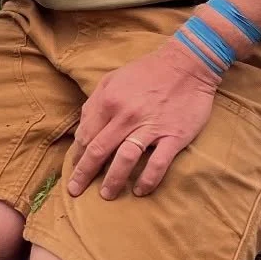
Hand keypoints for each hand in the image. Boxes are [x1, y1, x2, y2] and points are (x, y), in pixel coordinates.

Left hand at [68, 40, 220, 199]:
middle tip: (75, 191)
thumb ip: (95, 102)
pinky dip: (147, 180)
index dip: (77, 155)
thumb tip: (82, 127)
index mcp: (109, 101)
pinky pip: (157, 164)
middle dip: (84, 173)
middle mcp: (126, 116)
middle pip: (99, 151)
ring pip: (124, 160)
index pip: (87, 135)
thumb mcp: (112, 79)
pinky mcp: (173, 136)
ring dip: (112, 181)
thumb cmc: (147, 71)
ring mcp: (150, 127)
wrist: (187, 64)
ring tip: (106, 195)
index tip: (73, 169)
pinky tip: (139, 190)